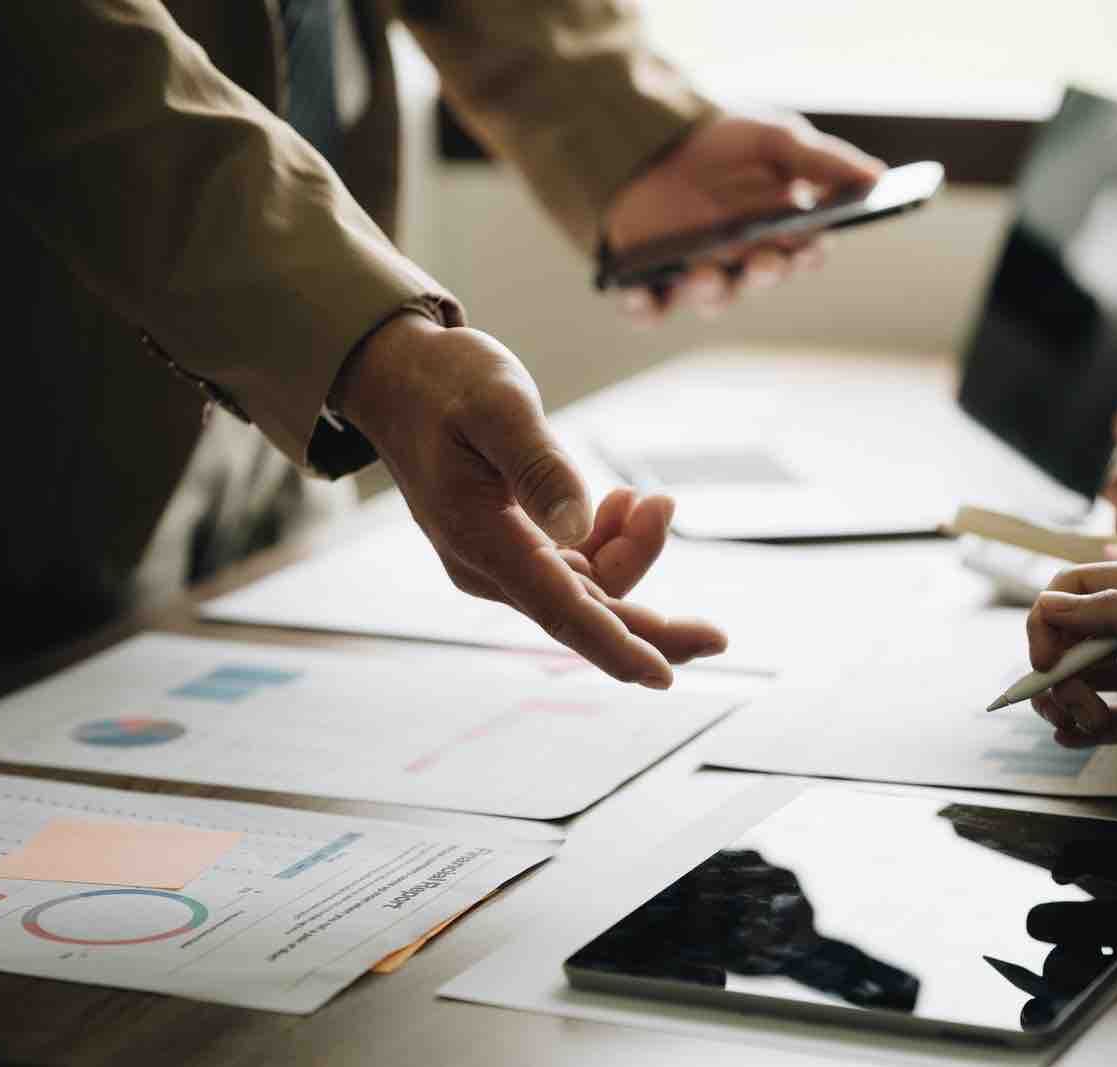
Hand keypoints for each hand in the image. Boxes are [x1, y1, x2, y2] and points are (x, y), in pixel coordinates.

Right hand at [336, 314, 725, 686]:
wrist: (399, 378)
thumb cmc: (443, 383)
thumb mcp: (497, 406)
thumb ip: (539, 466)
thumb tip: (577, 526)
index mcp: (481, 540)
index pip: (558, 611)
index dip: (614, 647)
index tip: (663, 676)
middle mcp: (489, 566)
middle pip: (584, 617)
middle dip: (652, 624)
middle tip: (718, 632)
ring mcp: (502, 561)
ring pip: (589, 590)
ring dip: (634, 555)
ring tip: (653, 500)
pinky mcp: (515, 548)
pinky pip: (577, 569)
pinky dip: (612, 543)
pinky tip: (624, 504)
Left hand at [603, 113, 883, 321]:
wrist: (647, 134)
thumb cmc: (720, 145)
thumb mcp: (772, 139)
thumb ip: (820, 160)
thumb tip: (878, 176)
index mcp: (779, 234)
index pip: (802, 254)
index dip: (808, 255)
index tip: (811, 247)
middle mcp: (742, 262)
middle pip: (760, 279)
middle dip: (766, 272)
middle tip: (766, 259)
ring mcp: (696, 274)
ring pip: (712, 297)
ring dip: (712, 290)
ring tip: (704, 271)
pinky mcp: (648, 282)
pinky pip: (648, 310)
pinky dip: (643, 308)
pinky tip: (637, 296)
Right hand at [1024, 561, 1116, 803]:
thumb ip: (1116, 614)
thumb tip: (1051, 605)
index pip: (1080, 588)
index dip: (1051, 616)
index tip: (1043, 653)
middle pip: (1069, 635)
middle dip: (1054, 665)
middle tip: (1059, 694)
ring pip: (1075, 678)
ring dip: (1063, 700)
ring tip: (1083, 720)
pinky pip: (1091, 720)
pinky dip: (1075, 729)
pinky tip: (1077, 737)